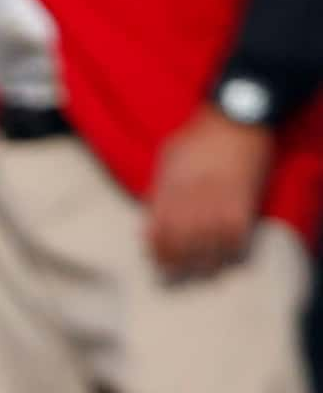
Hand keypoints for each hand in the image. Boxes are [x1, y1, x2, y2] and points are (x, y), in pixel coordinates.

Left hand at [145, 104, 272, 280]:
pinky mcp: (244, 204)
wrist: (237, 117)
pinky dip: (232, 251)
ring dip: (204, 264)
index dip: (155, 252)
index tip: (154, 260)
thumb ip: (157, 191)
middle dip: (175, 265)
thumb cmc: (197, 136)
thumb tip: (148, 222)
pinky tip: (228, 255)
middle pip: (179, 247)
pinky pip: (237, 239)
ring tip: (200, 271)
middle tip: (174, 275)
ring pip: (208, 249)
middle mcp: (192, 202)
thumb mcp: (166, 159)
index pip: (156, 234)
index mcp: (169, 192)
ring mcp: (219, 204)